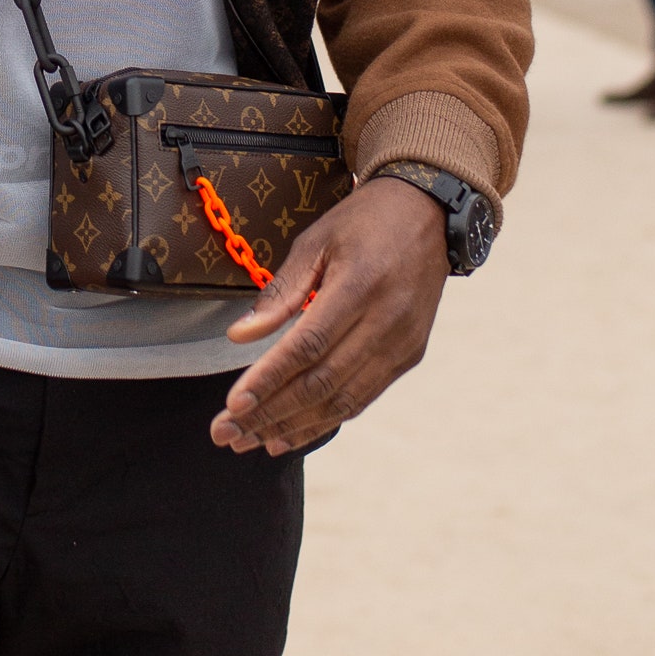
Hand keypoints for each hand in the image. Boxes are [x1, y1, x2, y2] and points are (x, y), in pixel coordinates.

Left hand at [212, 177, 448, 456]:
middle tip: (226, 434)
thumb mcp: (315, 241)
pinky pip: (363, 397)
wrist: (428, 214)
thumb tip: (239, 336)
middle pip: (321, 382)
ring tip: (251, 442)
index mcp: (359, 286)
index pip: (307, 346)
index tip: (233, 406)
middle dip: (270, 413)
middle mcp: (386, 321)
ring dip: (294, 426)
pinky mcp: (410, 355)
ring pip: (342, 399)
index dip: (269, 379)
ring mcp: (402, 343)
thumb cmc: (362, 223)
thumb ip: (280, 291)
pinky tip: (292, 432)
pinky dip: (326, 420)